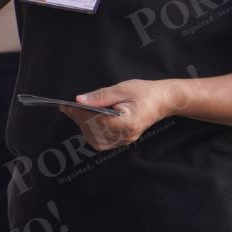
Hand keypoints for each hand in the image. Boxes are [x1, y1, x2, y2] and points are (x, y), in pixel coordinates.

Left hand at [61, 79, 189, 150]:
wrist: (164, 100)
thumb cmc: (145, 92)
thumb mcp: (122, 89)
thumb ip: (101, 96)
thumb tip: (80, 100)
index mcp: (127, 123)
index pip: (96, 123)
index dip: (80, 114)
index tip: (67, 106)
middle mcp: (126, 135)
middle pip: (94, 134)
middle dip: (79, 121)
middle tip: (69, 108)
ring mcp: (125, 140)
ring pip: (96, 141)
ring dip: (84, 128)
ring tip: (77, 114)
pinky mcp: (124, 139)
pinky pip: (103, 142)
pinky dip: (92, 133)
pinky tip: (87, 121)